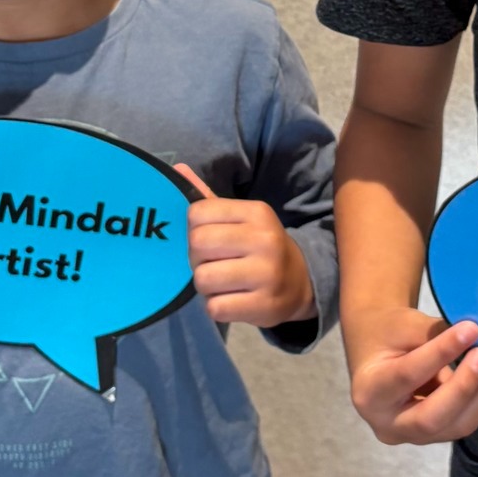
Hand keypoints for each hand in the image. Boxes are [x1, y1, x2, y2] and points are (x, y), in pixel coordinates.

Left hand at [176, 165, 316, 328]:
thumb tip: (176, 169)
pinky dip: (217, 306)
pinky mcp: (264, 306)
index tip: (209, 239)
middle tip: (212, 263)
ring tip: (222, 283)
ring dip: (206, 285)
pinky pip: (215, 307)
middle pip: (198, 244)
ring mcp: (267, 274)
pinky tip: (232, 299)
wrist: (301, 283)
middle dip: (197, 257)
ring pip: (203, 278)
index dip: (194, 229)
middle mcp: (265, 239)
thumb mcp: (241, 220)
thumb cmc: (260, 248)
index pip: (197, 212)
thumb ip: (208, 200)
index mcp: (257, 213)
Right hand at [347, 307, 477, 445]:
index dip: (441, 353)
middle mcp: (388, 424)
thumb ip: (434, 333)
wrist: (380, 354)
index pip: (407, 375)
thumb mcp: (403, 326)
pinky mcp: (437, 435)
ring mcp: (414, 436)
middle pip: (431, 417)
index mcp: (371, 393)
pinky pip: (467, 423)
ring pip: (455, 426)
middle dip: (464, 387)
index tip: (471, 329)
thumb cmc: (388, 335)